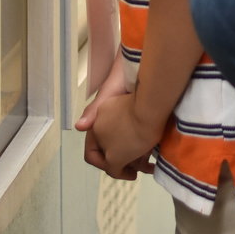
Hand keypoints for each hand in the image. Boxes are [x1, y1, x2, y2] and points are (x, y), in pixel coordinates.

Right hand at [76, 50, 152, 177]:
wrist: (143, 62)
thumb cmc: (122, 75)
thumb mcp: (107, 94)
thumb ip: (94, 110)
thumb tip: (78, 126)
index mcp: (99, 123)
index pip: (93, 152)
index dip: (103, 164)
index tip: (122, 170)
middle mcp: (110, 126)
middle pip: (113, 154)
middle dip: (125, 163)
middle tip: (141, 168)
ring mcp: (124, 123)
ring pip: (126, 149)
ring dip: (136, 157)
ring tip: (150, 161)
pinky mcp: (139, 119)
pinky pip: (139, 140)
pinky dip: (145, 147)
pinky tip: (155, 148)